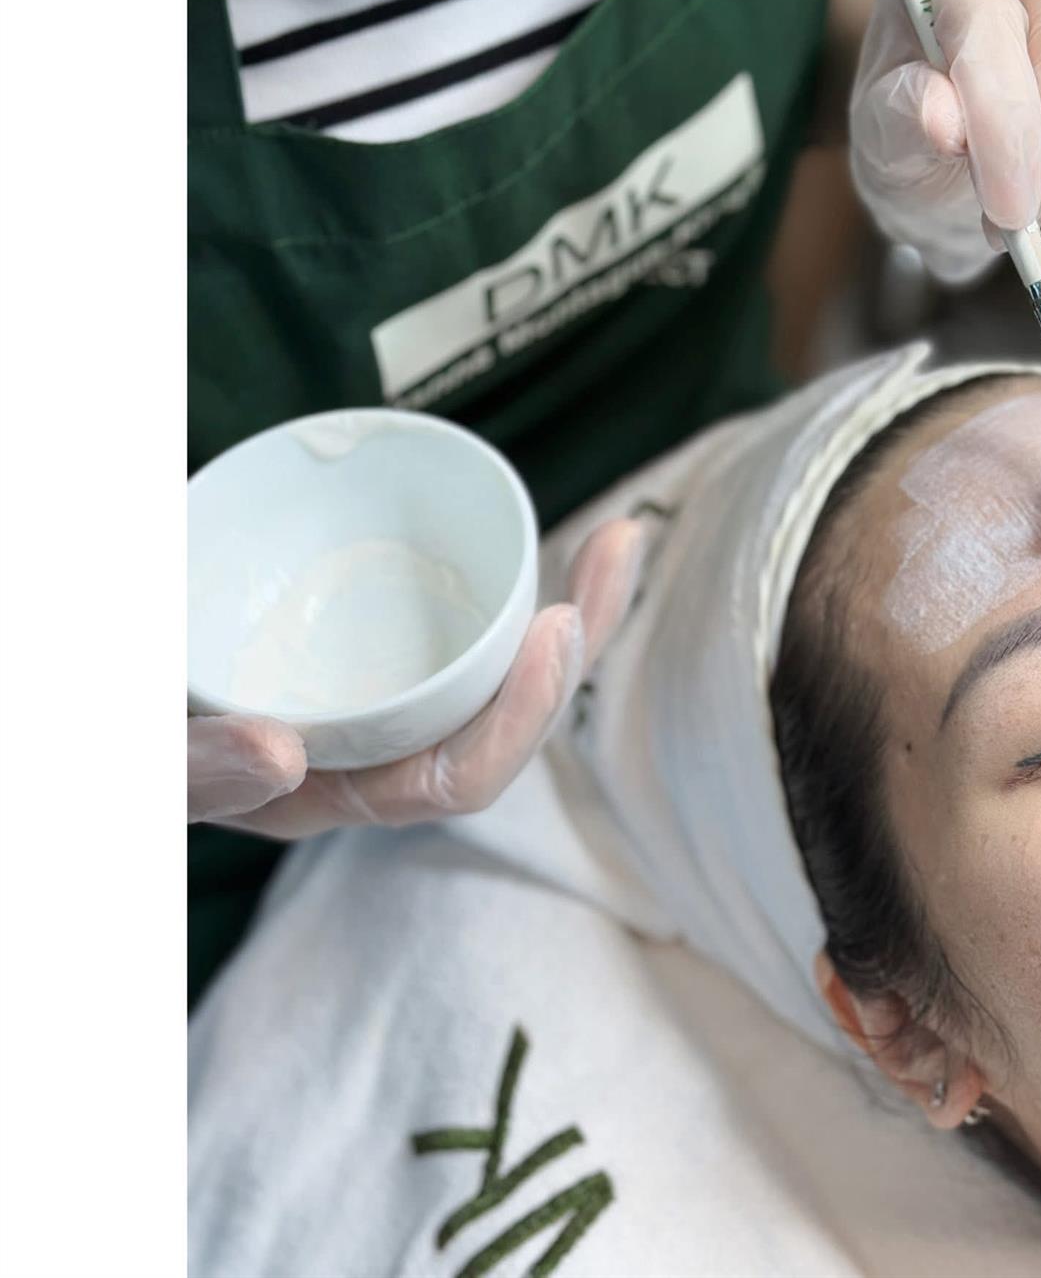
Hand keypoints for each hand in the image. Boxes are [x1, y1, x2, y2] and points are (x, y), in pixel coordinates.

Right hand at [187, 519, 644, 838]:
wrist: (134, 671)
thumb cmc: (145, 730)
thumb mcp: (147, 754)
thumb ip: (189, 769)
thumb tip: (281, 753)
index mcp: (333, 791)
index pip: (453, 779)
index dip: (520, 716)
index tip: (558, 623)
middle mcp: (373, 751)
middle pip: (501, 720)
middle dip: (575, 648)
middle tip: (618, 551)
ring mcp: (383, 700)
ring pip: (496, 673)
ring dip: (569, 611)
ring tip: (620, 541)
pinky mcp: (379, 649)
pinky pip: (465, 631)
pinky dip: (512, 585)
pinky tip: (546, 535)